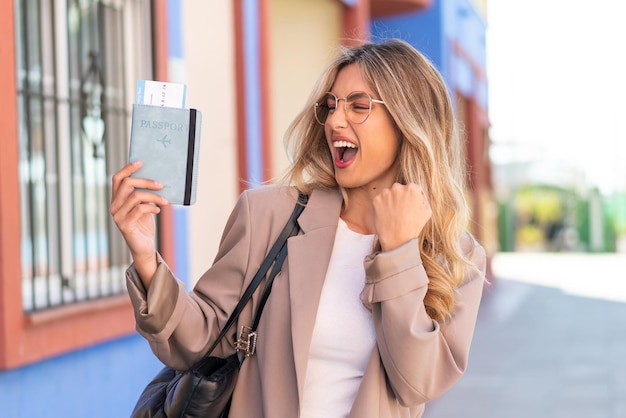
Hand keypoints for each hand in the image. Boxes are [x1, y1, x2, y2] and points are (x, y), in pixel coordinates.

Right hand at [110, 161, 168, 281]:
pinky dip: (152, 207)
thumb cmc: (144, 225)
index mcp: (117, 199)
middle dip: (146, 181)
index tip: (141, 162)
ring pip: (135, 196)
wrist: (144, 247)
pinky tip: (158, 210)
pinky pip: (140, 209)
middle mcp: (114, 206)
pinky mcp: (124, 225)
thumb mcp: (144, 206)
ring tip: (164, 200)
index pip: (117, 178)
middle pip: (127, 184)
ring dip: (153, 196)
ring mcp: (117, 216)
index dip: (127, 168)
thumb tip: (156, 180)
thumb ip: (144, 195)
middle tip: (161, 184)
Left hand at [372, 183, 431, 251]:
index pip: (412, 187)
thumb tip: (419, 193)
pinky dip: (382, 206)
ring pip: (388, 193)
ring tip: (393, 214)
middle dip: (400, 196)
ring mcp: (386, 193)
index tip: (409, 205)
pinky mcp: (376, 200)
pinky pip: (380, 200)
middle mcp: (398, 187)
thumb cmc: (413, 227)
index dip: (411, 197)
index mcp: (412, 189)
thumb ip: (423, 198)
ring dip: (390, 200)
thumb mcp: (427, 211)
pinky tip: (387, 215)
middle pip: (399, 188)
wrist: (397, 239)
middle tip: (401, 210)